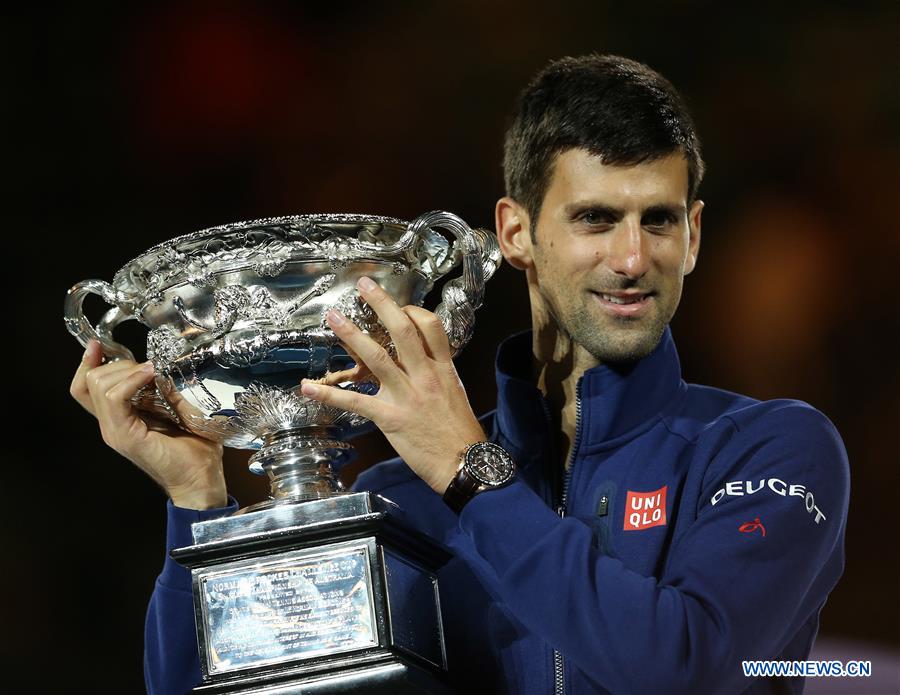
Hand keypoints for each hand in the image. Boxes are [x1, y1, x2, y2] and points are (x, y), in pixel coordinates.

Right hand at [70, 340, 226, 508]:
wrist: (202, 481)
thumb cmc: (196, 450)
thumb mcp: (182, 410)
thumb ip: (168, 390)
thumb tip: (165, 364)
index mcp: (120, 418)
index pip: (86, 386)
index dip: (89, 362)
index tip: (101, 344)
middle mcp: (111, 424)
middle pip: (91, 380)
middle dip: (118, 363)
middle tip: (149, 367)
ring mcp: (115, 431)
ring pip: (98, 385)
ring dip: (127, 370)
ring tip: (153, 373)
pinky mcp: (125, 436)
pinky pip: (115, 398)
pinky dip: (132, 380)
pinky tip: (152, 376)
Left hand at [300, 277, 485, 494]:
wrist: (464, 464)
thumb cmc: (460, 432)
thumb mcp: (454, 393)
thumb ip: (435, 374)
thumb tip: (419, 363)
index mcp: (442, 368)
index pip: (430, 326)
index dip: (412, 310)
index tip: (399, 305)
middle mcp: (424, 376)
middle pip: (402, 331)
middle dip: (382, 305)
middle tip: (364, 285)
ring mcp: (407, 396)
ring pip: (377, 357)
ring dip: (351, 336)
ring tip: (333, 319)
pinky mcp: (390, 418)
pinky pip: (355, 402)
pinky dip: (328, 395)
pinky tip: (308, 388)